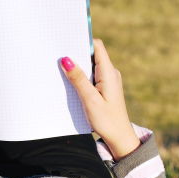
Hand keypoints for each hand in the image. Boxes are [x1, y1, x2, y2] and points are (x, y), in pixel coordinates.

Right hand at [60, 39, 140, 159]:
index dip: (83, 40)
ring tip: (60, 68)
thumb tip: (66, 59)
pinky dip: (80, 76)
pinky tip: (70, 82)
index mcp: (109, 73)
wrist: (120, 137)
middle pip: (92, 54)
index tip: (67, 40)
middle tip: (58, 55)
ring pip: (90, 66)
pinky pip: (91, 76)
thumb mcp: (90, 100)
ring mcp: (108, 80)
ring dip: (77, 67)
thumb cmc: (106, 120)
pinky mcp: (105, 88)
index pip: (97, 46)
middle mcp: (110, 73)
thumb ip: (78, 79)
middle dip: (76, 53)